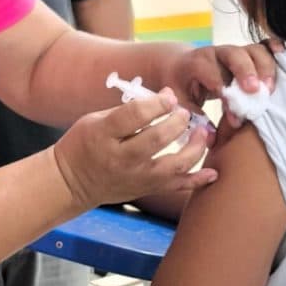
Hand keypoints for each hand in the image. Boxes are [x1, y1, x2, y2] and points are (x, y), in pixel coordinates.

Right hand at [52, 88, 216, 210]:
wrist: (71, 182)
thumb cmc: (85, 143)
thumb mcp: (96, 119)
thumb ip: (129, 109)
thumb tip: (167, 96)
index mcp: (104, 134)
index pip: (135, 115)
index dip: (157, 103)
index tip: (169, 96)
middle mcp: (121, 158)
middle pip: (157, 139)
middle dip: (177, 121)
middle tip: (184, 112)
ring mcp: (135, 177)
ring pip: (173, 165)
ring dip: (194, 148)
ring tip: (202, 133)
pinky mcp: (146, 190)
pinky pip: (176, 187)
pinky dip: (198, 181)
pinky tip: (213, 172)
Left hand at [160, 39, 283, 125]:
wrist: (178, 64)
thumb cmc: (180, 85)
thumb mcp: (179, 100)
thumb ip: (194, 117)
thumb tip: (211, 138)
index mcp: (197, 63)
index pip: (214, 76)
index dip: (227, 95)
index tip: (236, 119)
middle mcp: (216, 53)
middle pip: (235, 55)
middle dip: (246, 72)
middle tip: (256, 92)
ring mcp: (233, 51)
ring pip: (253, 50)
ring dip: (264, 67)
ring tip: (270, 88)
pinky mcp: (246, 53)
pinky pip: (263, 47)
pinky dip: (274, 48)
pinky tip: (283, 54)